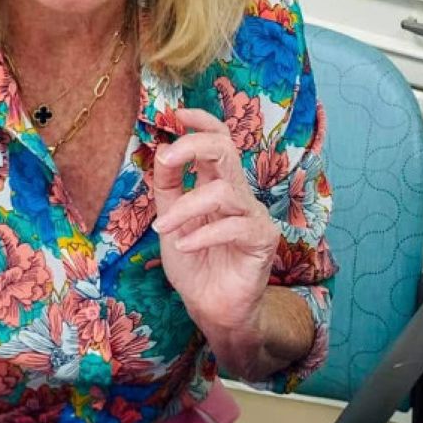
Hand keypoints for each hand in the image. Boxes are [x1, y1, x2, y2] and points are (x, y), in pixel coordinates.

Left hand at [151, 108, 279, 361]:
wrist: (212, 308)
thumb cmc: (195, 265)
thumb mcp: (171, 222)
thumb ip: (167, 190)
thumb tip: (161, 151)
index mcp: (217, 184)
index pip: (218, 139)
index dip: (200, 121)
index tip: (175, 114)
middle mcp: (238, 194)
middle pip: (225, 149)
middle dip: (193, 145)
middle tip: (165, 159)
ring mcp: (252, 215)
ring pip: (223, 191)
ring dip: (186, 207)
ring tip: (164, 228)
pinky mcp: (262, 240)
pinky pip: (232, 227)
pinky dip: (202, 234)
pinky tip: (184, 247)